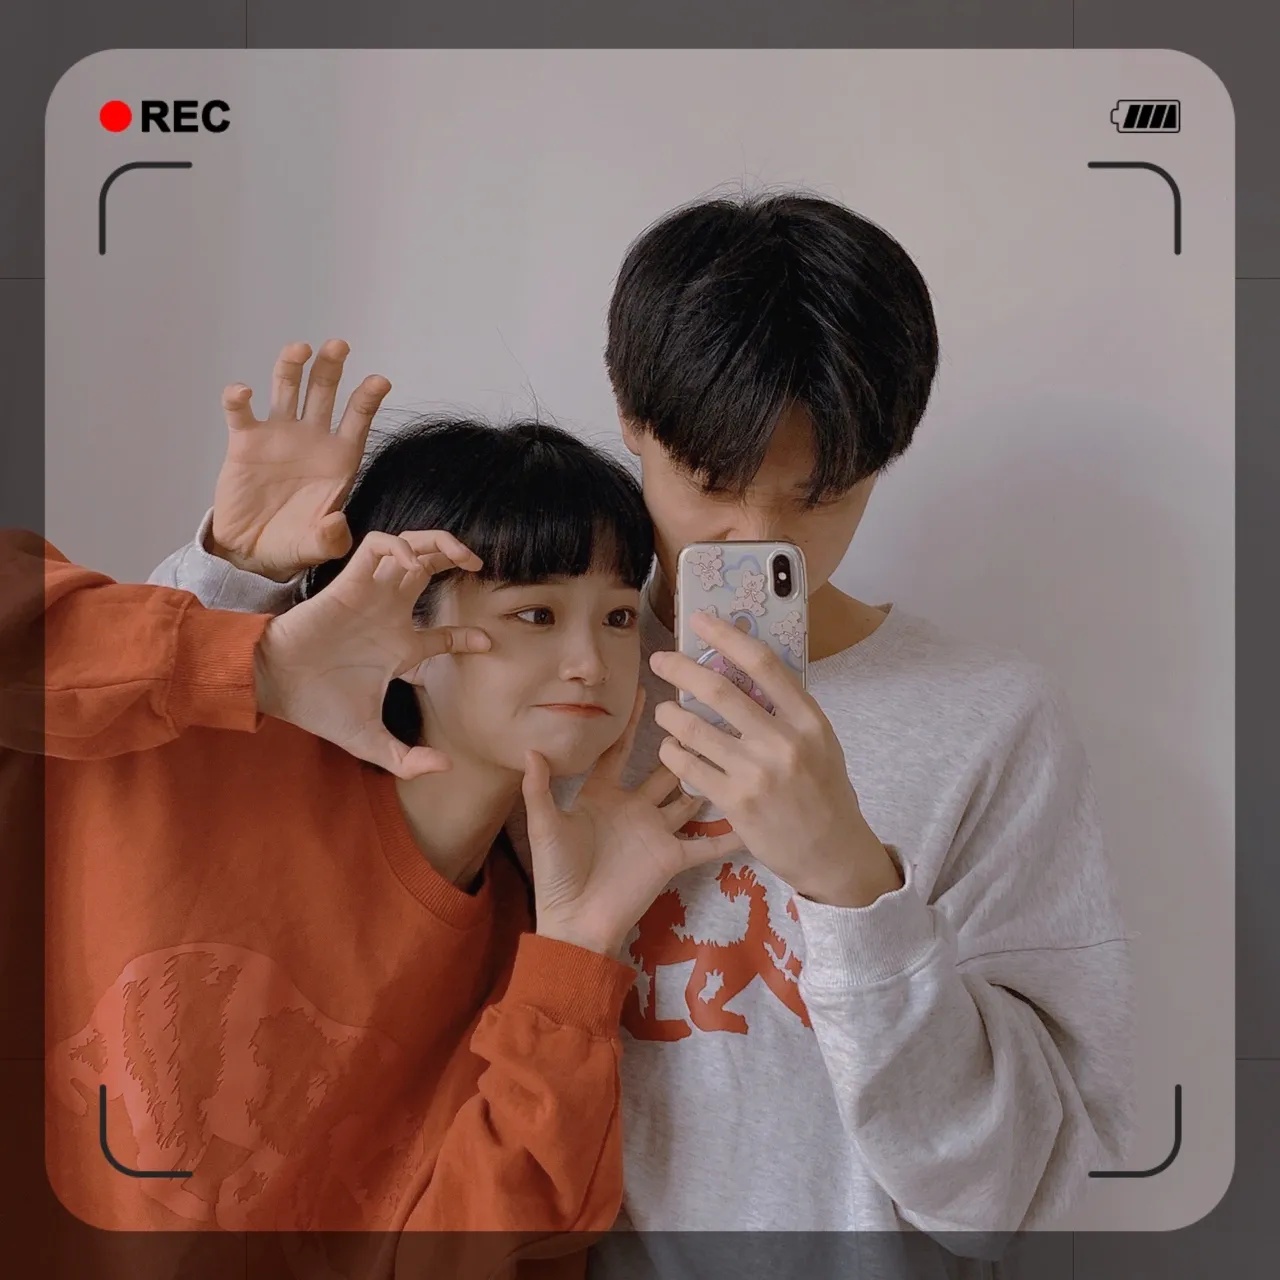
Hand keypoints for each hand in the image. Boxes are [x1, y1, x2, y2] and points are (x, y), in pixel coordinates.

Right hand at [211, 340, 389, 581]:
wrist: (254, 551)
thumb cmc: (294, 544)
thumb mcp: (317, 546)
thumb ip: (330, 538)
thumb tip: (337, 523)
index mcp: (339, 459)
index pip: (357, 421)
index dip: (367, 400)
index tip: (380, 380)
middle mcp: (312, 439)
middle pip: (324, 393)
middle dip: (331, 368)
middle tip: (339, 345)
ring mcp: (279, 436)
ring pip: (287, 390)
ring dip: (292, 366)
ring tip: (299, 348)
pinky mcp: (245, 442)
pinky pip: (241, 413)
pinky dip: (239, 398)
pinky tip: (242, 391)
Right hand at [254, 529, 488, 777]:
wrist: (277, 688)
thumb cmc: (319, 708)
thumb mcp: (369, 741)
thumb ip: (406, 760)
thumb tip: (445, 768)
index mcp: (399, 647)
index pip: (444, 634)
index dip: (468, 635)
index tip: (487, 643)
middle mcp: (389, 615)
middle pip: (430, 570)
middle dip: (456, 558)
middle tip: (479, 564)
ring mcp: (371, 596)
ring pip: (410, 548)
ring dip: (437, 543)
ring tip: (460, 554)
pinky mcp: (350, 582)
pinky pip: (378, 547)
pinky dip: (399, 548)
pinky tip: (412, 565)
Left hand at [522, 689, 742, 955]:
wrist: (576, 923)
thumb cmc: (557, 874)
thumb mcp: (544, 827)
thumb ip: (540, 788)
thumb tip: (530, 748)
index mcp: (601, 795)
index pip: (620, 751)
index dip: (631, 724)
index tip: (647, 693)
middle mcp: (634, 807)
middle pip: (663, 769)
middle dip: (682, 744)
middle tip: (707, 714)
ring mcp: (656, 831)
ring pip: (689, 797)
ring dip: (709, 776)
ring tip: (736, 749)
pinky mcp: (672, 857)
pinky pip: (706, 843)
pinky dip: (730, 834)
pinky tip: (754, 817)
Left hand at [649, 610, 902, 907]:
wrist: (832, 852)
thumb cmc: (824, 792)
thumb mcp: (820, 743)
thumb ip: (787, 711)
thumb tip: (745, 671)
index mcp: (808, 719)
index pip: (763, 664)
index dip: (727, 636)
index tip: (700, 621)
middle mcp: (783, 742)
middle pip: (719, 690)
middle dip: (680, 669)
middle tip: (660, 660)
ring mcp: (757, 773)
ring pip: (695, 728)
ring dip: (669, 714)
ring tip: (664, 712)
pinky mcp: (735, 802)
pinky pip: (689, 767)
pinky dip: (673, 752)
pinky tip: (670, 749)